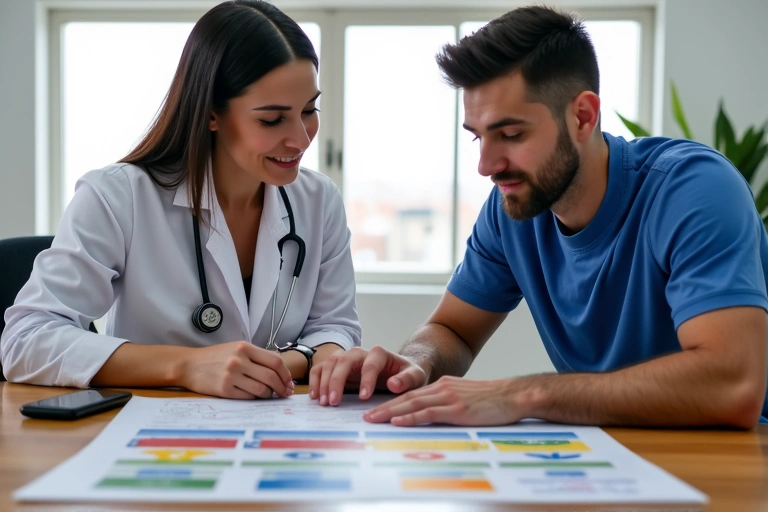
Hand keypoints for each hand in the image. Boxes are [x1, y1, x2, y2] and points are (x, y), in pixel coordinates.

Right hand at [181, 341, 293, 398]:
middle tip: (285, 393)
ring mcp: (231, 375)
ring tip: (270, 395)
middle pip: (271, 376)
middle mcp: (238, 360)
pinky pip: (248, 397)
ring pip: (261, 389)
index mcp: (244, 347)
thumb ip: (256, 356)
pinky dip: (255, 398)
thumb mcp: (236, 349)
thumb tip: (280, 371)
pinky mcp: (224, 389)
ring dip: (269, 394)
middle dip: (282, 387)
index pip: (275, 361)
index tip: (289, 381)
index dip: (286, 373)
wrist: (189, 365)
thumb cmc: (216, 357)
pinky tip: (256, 397)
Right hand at [308, 346, 427, 405]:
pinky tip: (315, 396)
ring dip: (323, 382)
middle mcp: (359, 352)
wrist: (398, 371)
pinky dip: (315, 380)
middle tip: (333, 402)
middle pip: (344, 361)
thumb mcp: (415, 376)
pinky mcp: (337, 366)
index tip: (363, 398)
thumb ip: (407, 379)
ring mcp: (346, 358)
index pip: (370, 364)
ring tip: (324, 402)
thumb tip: (393, 384)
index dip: (366, 380)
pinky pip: (321, 368)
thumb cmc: (406, 374)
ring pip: (330, 363)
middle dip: (337, 381)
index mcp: (379, 353)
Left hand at [363, 376, 520, 425]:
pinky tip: (397, 422)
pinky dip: (410, 418)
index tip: (377, 410)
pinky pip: (427, 413)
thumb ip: (450, 404)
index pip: (412, 395)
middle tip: (366, 416)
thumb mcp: (467, 398)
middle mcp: (442, 388)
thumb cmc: (495, 400)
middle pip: (406, 398)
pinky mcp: (456, 409)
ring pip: (412, 404)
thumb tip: (437, 416)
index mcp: (444, 386)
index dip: (392, 402)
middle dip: (384, 407)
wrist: (514, 395)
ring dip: (389, 412)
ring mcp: (448, 397)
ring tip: (373, 420)